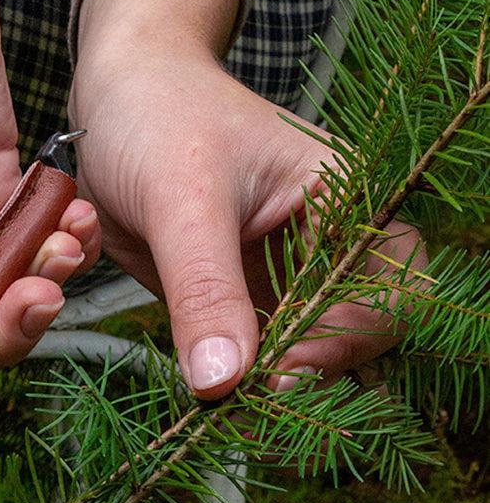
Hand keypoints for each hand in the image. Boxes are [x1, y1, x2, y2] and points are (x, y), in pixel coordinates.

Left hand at [71, 0, 419, 397]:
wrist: (109, 94)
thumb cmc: (157, 115)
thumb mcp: (183, 199)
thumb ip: (205, 289)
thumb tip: (224, 382)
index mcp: (343, 200)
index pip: (394, 289)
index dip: (354, 337)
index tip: (283, 369)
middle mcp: (321, 241)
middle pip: (352, 332)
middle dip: (308, 372)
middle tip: (249, 402)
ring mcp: (277, 272)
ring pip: (297, 351)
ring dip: (264, 382)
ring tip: (223, 407)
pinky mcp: (231, 294)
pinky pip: (245, 351)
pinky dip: (228, 373)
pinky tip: (201, 385)